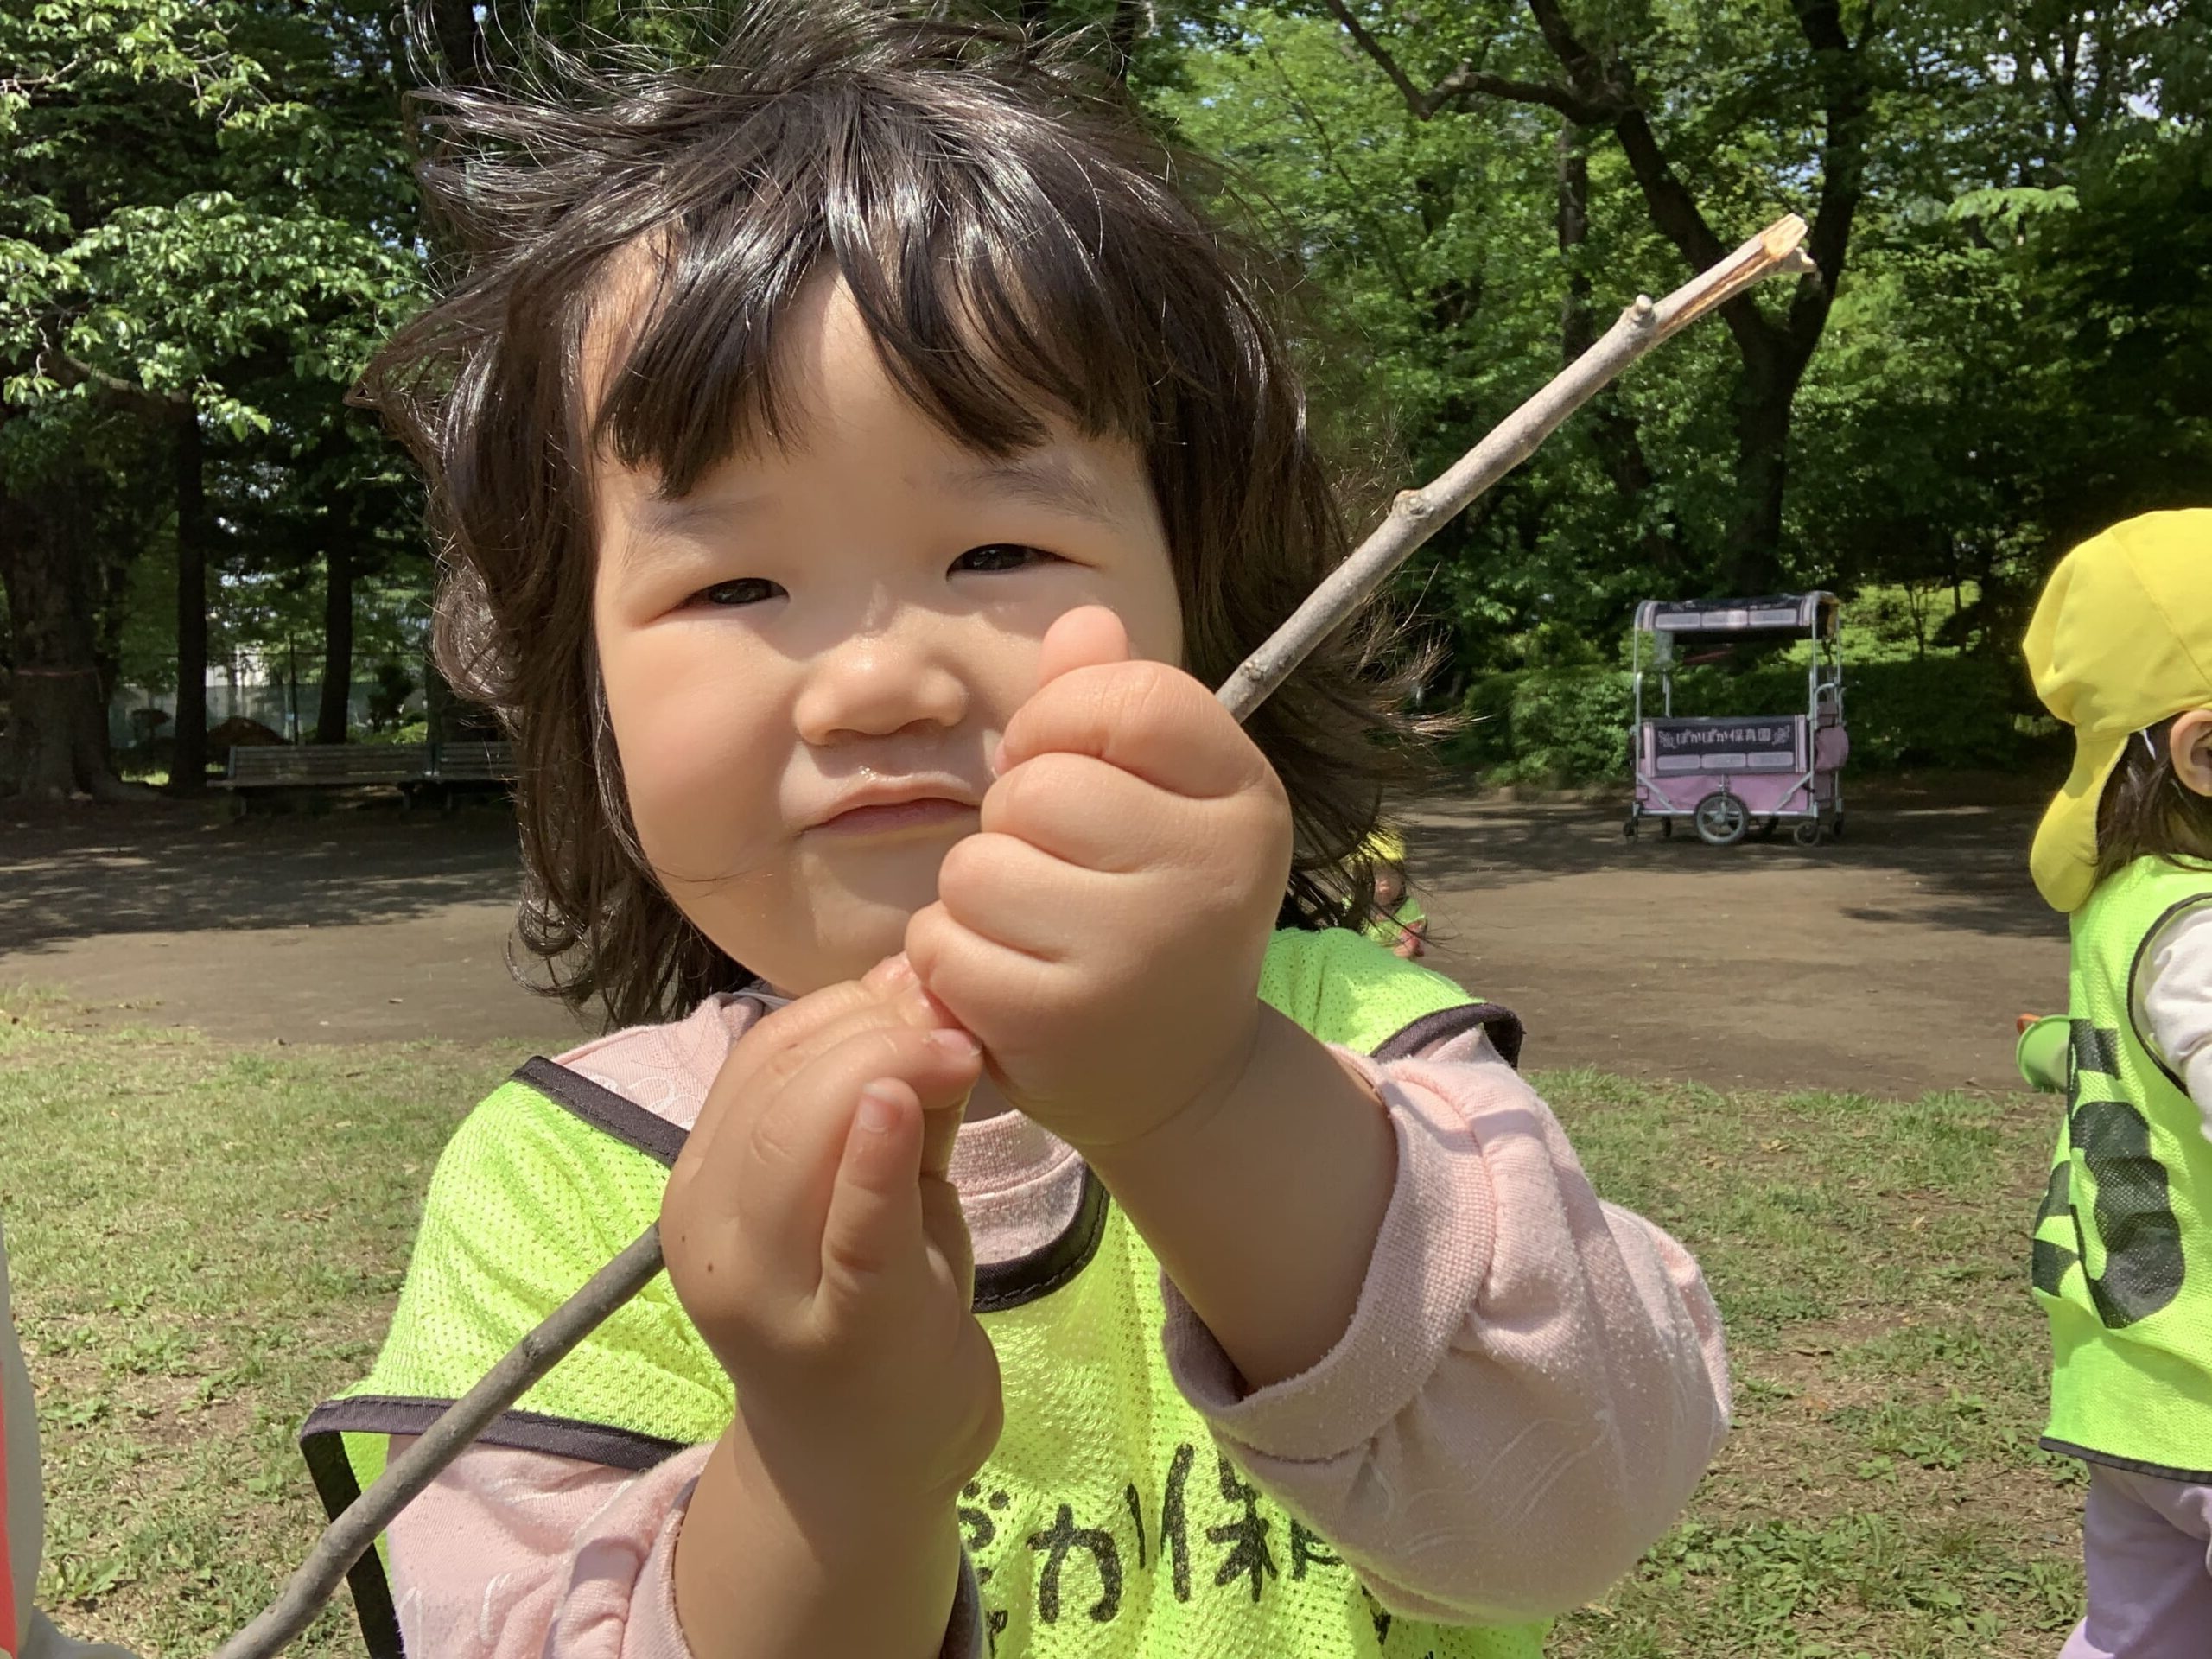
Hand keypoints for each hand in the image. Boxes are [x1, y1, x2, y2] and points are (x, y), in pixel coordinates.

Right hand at [661, 958, 1002, 1508]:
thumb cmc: (871, 1306)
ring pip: (802, 1134)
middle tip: (952, 1022)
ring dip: (888, 1067)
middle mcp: (712, 1233)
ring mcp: (770, 1290)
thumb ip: (890, 1096)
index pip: (759, 1057)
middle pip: (781, 1086)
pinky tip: (899, 1104)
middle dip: (875, 1030)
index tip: (923, 992)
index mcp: (703, 1186)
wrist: (864, 1470)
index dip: (845, 1007)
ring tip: (958, 1052)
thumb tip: (917, 979)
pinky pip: (852, 1229)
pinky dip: (872, 1159)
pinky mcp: (845, 1332)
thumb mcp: (874, 1189)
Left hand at [905, 607, 1292, 1152]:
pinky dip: (951, 961)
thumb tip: (1082, 616)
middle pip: (1039, 786)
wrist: (1178, 1076)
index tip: (1069, 766)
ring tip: (1032, 932)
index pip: (1133, 697)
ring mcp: (1137, 953)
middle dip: (1016, 823)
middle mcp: (1209, 874)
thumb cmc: (1153, 910)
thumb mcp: (1159, 799)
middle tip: (1057, 874)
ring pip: (979, 865)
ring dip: (977, 896)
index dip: (1065, 719)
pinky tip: (1006, 984)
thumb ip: (1112, 703)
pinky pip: (945, 943)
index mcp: (1244, 800)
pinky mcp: (1062, 1022)